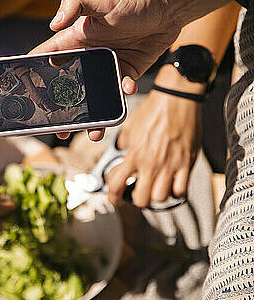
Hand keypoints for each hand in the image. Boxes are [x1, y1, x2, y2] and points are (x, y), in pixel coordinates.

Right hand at [31, 0, 182, 140]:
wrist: (167, 12)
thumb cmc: (131, 2)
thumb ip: (74, 4)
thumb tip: (53, 23)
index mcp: (73, 41)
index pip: (46, 58)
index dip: (34, 74)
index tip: (27, 95)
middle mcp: (85, 57)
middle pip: (65, 87)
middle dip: (61, 110)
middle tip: (59, 128)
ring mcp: (104, 69)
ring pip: (91, 98)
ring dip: (91, 116)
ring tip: (93, 132)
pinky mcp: (123, 74)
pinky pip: (118, 92)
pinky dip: (122, 96)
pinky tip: (127, 90)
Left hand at [106, 90, 200, 206]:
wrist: (176, 99)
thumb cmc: (153, 110)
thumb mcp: (129, 127)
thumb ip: (123, 143)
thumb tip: (121, 150)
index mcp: (134, 154)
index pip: (117, 185)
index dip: (113, 198)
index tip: (114, 200)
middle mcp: (150, 163)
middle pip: (141, 199)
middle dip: (137, 200)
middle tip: (138, 193)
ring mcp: (170, 164)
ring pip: (161, 198)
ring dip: (156, 196)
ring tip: (155, 188)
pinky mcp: (187, 163)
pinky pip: (181, 190)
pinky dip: (175, 191)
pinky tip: (172, 184)